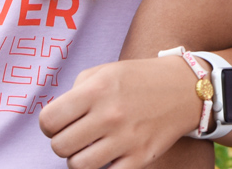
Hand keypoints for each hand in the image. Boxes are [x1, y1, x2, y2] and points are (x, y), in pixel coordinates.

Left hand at [39, 54, 206, 168]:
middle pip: (60, 146)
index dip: (48, 125)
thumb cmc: (136, 79)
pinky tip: (106, 158)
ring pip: (78, 166)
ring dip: (78, 159)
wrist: (183, 89)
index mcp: (96, 90)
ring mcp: (126, 139)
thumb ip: (75, 93)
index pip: (49, 120)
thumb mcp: (103, 72)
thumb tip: (55, 120)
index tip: (58, 124)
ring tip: (89, 148)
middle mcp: (109, 115)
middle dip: (62, 143)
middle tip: (75, 136)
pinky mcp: (141, 158)